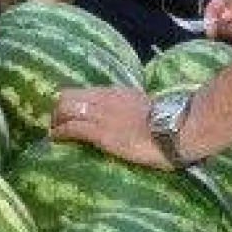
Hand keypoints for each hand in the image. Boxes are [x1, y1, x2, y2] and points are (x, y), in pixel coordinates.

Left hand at [50, 86, 172, 168]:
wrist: (178, 129)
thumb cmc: (169, 123)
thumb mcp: (145, 108)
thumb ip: (132, 109)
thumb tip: (131, 119)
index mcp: (116, 93)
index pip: (83, 92)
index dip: (70, 103)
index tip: (65, 115)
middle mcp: (104, 100)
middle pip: (67, 96)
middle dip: (56, 111)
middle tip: (55, 125)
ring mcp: (101, 115)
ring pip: (64, 109)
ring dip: (55, 121)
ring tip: (53, 133)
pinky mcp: (101, 133)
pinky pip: (71, 128)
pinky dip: (60, 133)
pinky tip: (55, 139)